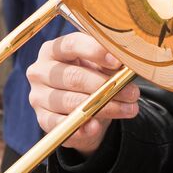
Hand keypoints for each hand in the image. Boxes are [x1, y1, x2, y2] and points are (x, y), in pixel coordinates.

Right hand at [26, 34, 140, 155]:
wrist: (78, 104)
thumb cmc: (88, 76)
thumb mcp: (97, 65)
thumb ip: (107, 63)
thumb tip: (125, 65)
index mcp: (52, 50)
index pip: (71, 45)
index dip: (95, 52)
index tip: (118, 62)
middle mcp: (40, 71)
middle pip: (73, 77)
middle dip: (107, 85)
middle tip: (133, 92)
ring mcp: (38, 96)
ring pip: (71, 102)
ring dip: (104, 107)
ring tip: (129, 108)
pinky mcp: (42, 119)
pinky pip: (62, 125)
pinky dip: (81, 127)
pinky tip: (96, 126)